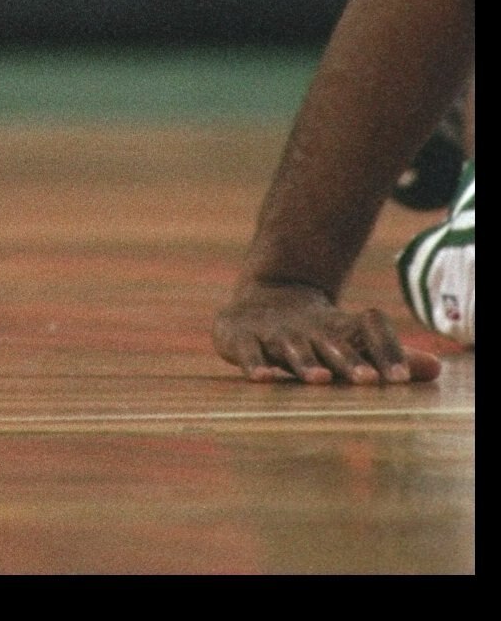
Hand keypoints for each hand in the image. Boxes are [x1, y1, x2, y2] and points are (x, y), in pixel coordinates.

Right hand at [214, 283, 440, 384]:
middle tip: (367, 380)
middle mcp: (308, 328)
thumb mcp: (349, 338)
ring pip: (291, 347)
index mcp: (337, 329)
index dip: (385, 350)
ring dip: (306, 362)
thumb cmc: (315, 332)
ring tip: (321, 378)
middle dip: (348, 361)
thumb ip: (387, 355)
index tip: (401, 379)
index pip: (367, 331)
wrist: (262, 295)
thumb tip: (436, 369)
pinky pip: (246, 350)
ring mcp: (274, 331)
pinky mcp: (240, 336)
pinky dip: (253, 362)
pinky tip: (262, 378)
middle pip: (331, 342)